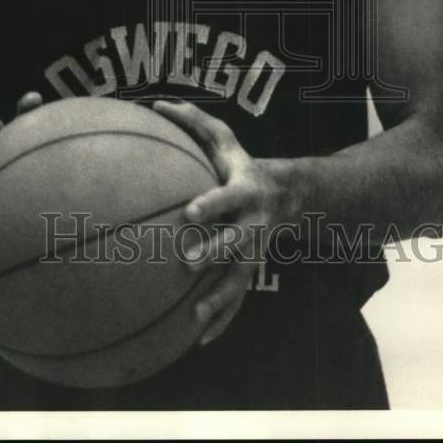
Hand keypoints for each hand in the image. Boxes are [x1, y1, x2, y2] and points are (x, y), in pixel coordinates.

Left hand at [153, 98, 283, 345]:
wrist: (287, 194)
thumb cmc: (241, 163)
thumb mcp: (225, 139)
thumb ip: (194, 121)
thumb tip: (156, 103)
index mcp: (244, 190)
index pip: (227, 197)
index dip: (211, 204)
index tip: (190, 212)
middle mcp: (253, 223)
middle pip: (235, 242)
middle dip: (213, 253)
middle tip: (186, 263)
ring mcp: (255, 251)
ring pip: (239, 278)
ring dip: (220, 299)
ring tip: (195, 317)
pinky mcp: (253, 269)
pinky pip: (238, 299)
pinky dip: (223, 320)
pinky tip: (199, 339)